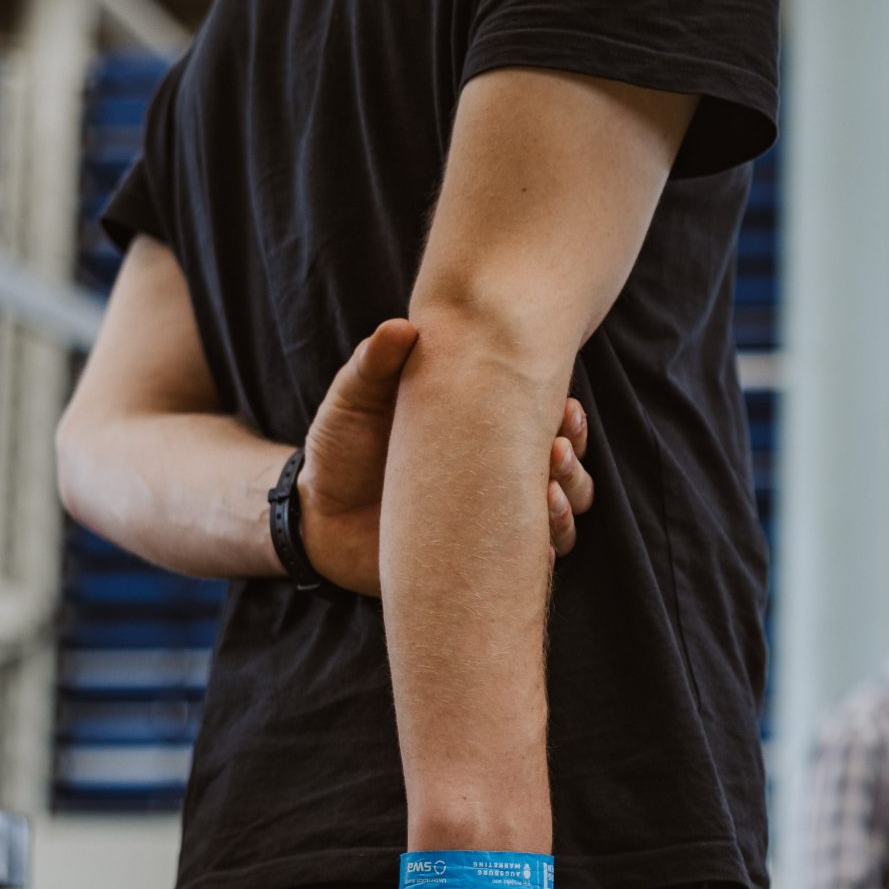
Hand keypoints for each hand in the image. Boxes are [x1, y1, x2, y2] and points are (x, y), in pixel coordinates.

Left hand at [298, 319, 596, 594]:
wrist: (315, 515)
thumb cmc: (340, 448)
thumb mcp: (356, 399)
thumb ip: (377, 364)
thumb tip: (402, 327)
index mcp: (483, 435)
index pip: (544, 424)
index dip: (568, 420)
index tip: (567, 406)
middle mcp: (498, 478)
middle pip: (566, 469)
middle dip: (572, 457)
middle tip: (556, 446)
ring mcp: (494, 521)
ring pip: (564, 514)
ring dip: (568, 499)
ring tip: (549, 485)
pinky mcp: (482, 561)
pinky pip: (534, 559)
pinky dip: (547, 543)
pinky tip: (538, 531)